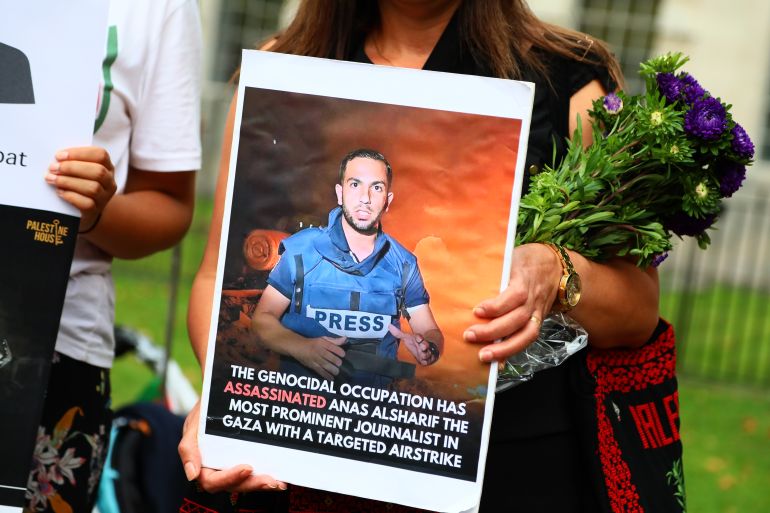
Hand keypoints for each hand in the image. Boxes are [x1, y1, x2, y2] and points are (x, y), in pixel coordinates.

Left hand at [44, 147, 116, 232]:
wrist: (82, 209)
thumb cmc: (77, 184)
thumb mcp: (79, 170)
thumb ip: (73, 161)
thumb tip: (57, 158)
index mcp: (107, 167)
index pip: (101, 155)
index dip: (80, 153)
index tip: (59, 156)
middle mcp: (109, 182)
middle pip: (98, 171)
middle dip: (72, 168)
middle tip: (53, 168)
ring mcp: (104, 197)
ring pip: (93, 188)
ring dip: (68, 182)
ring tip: (52, 179)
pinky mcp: (95, 210)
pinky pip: (87, 204)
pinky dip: (71, 196)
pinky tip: (59, 192)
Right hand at [178, 400, 286, 492]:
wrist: (223, 394)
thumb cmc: (205, 410)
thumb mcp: (194, 424)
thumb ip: (188, 448)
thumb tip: (192, 475)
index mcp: (202, 464)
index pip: (211, 481)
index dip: (228, 478)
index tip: (247, 468)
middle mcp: (219, 469)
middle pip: (233, 485)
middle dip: (252, 485)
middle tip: (271, 481)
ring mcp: (234, 465)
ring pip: (246, 482)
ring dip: (263, 484)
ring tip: (279, 483)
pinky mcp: (248, 459)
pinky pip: (257, 472)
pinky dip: (268, 475)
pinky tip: (281, 477)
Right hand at [290, 336, 345, 379]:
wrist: (298, 347)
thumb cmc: (313, 343)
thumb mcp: (323, 339)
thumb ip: (335, 340)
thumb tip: (345, 339)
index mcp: (322, 343)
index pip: (332, 347)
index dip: (339, 352)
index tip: (343, 355)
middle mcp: (319, 351)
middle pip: (329, 357)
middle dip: (336, 361)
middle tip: (339, 364)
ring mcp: (315, 359)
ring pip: (325, 365)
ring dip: (332, 369)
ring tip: (337, 372)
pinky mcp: (312, 366)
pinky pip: (320, 371)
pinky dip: (326, 375)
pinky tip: (331, 378)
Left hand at [388, 324, 438, 365]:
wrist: (424, 349)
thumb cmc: (414, 343)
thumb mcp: (406, 338)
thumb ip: (398, 333)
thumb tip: (389, 326)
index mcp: (418, 339)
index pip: (419, 337)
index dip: (419, 338)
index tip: (419, 338)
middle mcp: (423, 345)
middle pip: (425, 345)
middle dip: (424, 346)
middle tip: (422, 347)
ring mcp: (426, 352)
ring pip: (427, 354)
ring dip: (424, 355)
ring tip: (422, 355)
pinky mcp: (428, 359)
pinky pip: (428, 361)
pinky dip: (425, 361)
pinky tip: (423, 361)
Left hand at [464, 243, 560, 362]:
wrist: (556, 267)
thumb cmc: (525, 260)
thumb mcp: (511, 257)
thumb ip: (494, 270)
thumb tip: (464, 278)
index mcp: (525, 279)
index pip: (515, 295)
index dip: (497, 306)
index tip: (477, 311)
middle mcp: (533, 299)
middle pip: (517, 319)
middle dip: (493, 331)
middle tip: (470, 335)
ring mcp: (537, 312)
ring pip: (526, 334)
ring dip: (504, 348)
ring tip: (483, 356)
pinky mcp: (538, 321)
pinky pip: (528, 339)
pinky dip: (513, 352)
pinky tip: (498, 362)